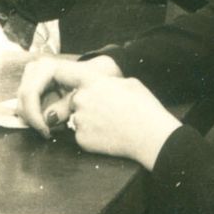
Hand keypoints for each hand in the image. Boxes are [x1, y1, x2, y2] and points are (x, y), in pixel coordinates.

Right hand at [18, 52, 123, 139]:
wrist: (97, 73)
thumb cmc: (93, 81)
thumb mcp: (83, 95)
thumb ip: (65, 107)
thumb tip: (48, 119)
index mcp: (47, 67)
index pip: (29, 93)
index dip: (33, 115)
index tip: (46, 132)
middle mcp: (35, 68)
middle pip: (22, 100)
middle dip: (34, 120)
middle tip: (50, 133)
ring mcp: (31, 76)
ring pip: (21, 104)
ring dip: (35, 119)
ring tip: (57, 125)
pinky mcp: (31, 85)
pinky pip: (26, 106)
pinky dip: (37, 117)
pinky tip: (52, 121)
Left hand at [54, 76, 181, 168]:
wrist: (150, 136)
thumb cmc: (144, 107)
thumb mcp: (129, 83)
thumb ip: (108, 82)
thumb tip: (104, 86)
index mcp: (92, 82)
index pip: (63, 74)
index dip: (63, 78)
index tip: (64, 83)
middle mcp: (81, 99)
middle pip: (73, 100)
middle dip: (84, 105)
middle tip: (106, 112)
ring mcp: (80, 120)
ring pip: (77, 119)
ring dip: (88, 121)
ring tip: (110, 125)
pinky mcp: (81, 139)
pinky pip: (81, 135)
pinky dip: (91, 137)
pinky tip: (109, 136)